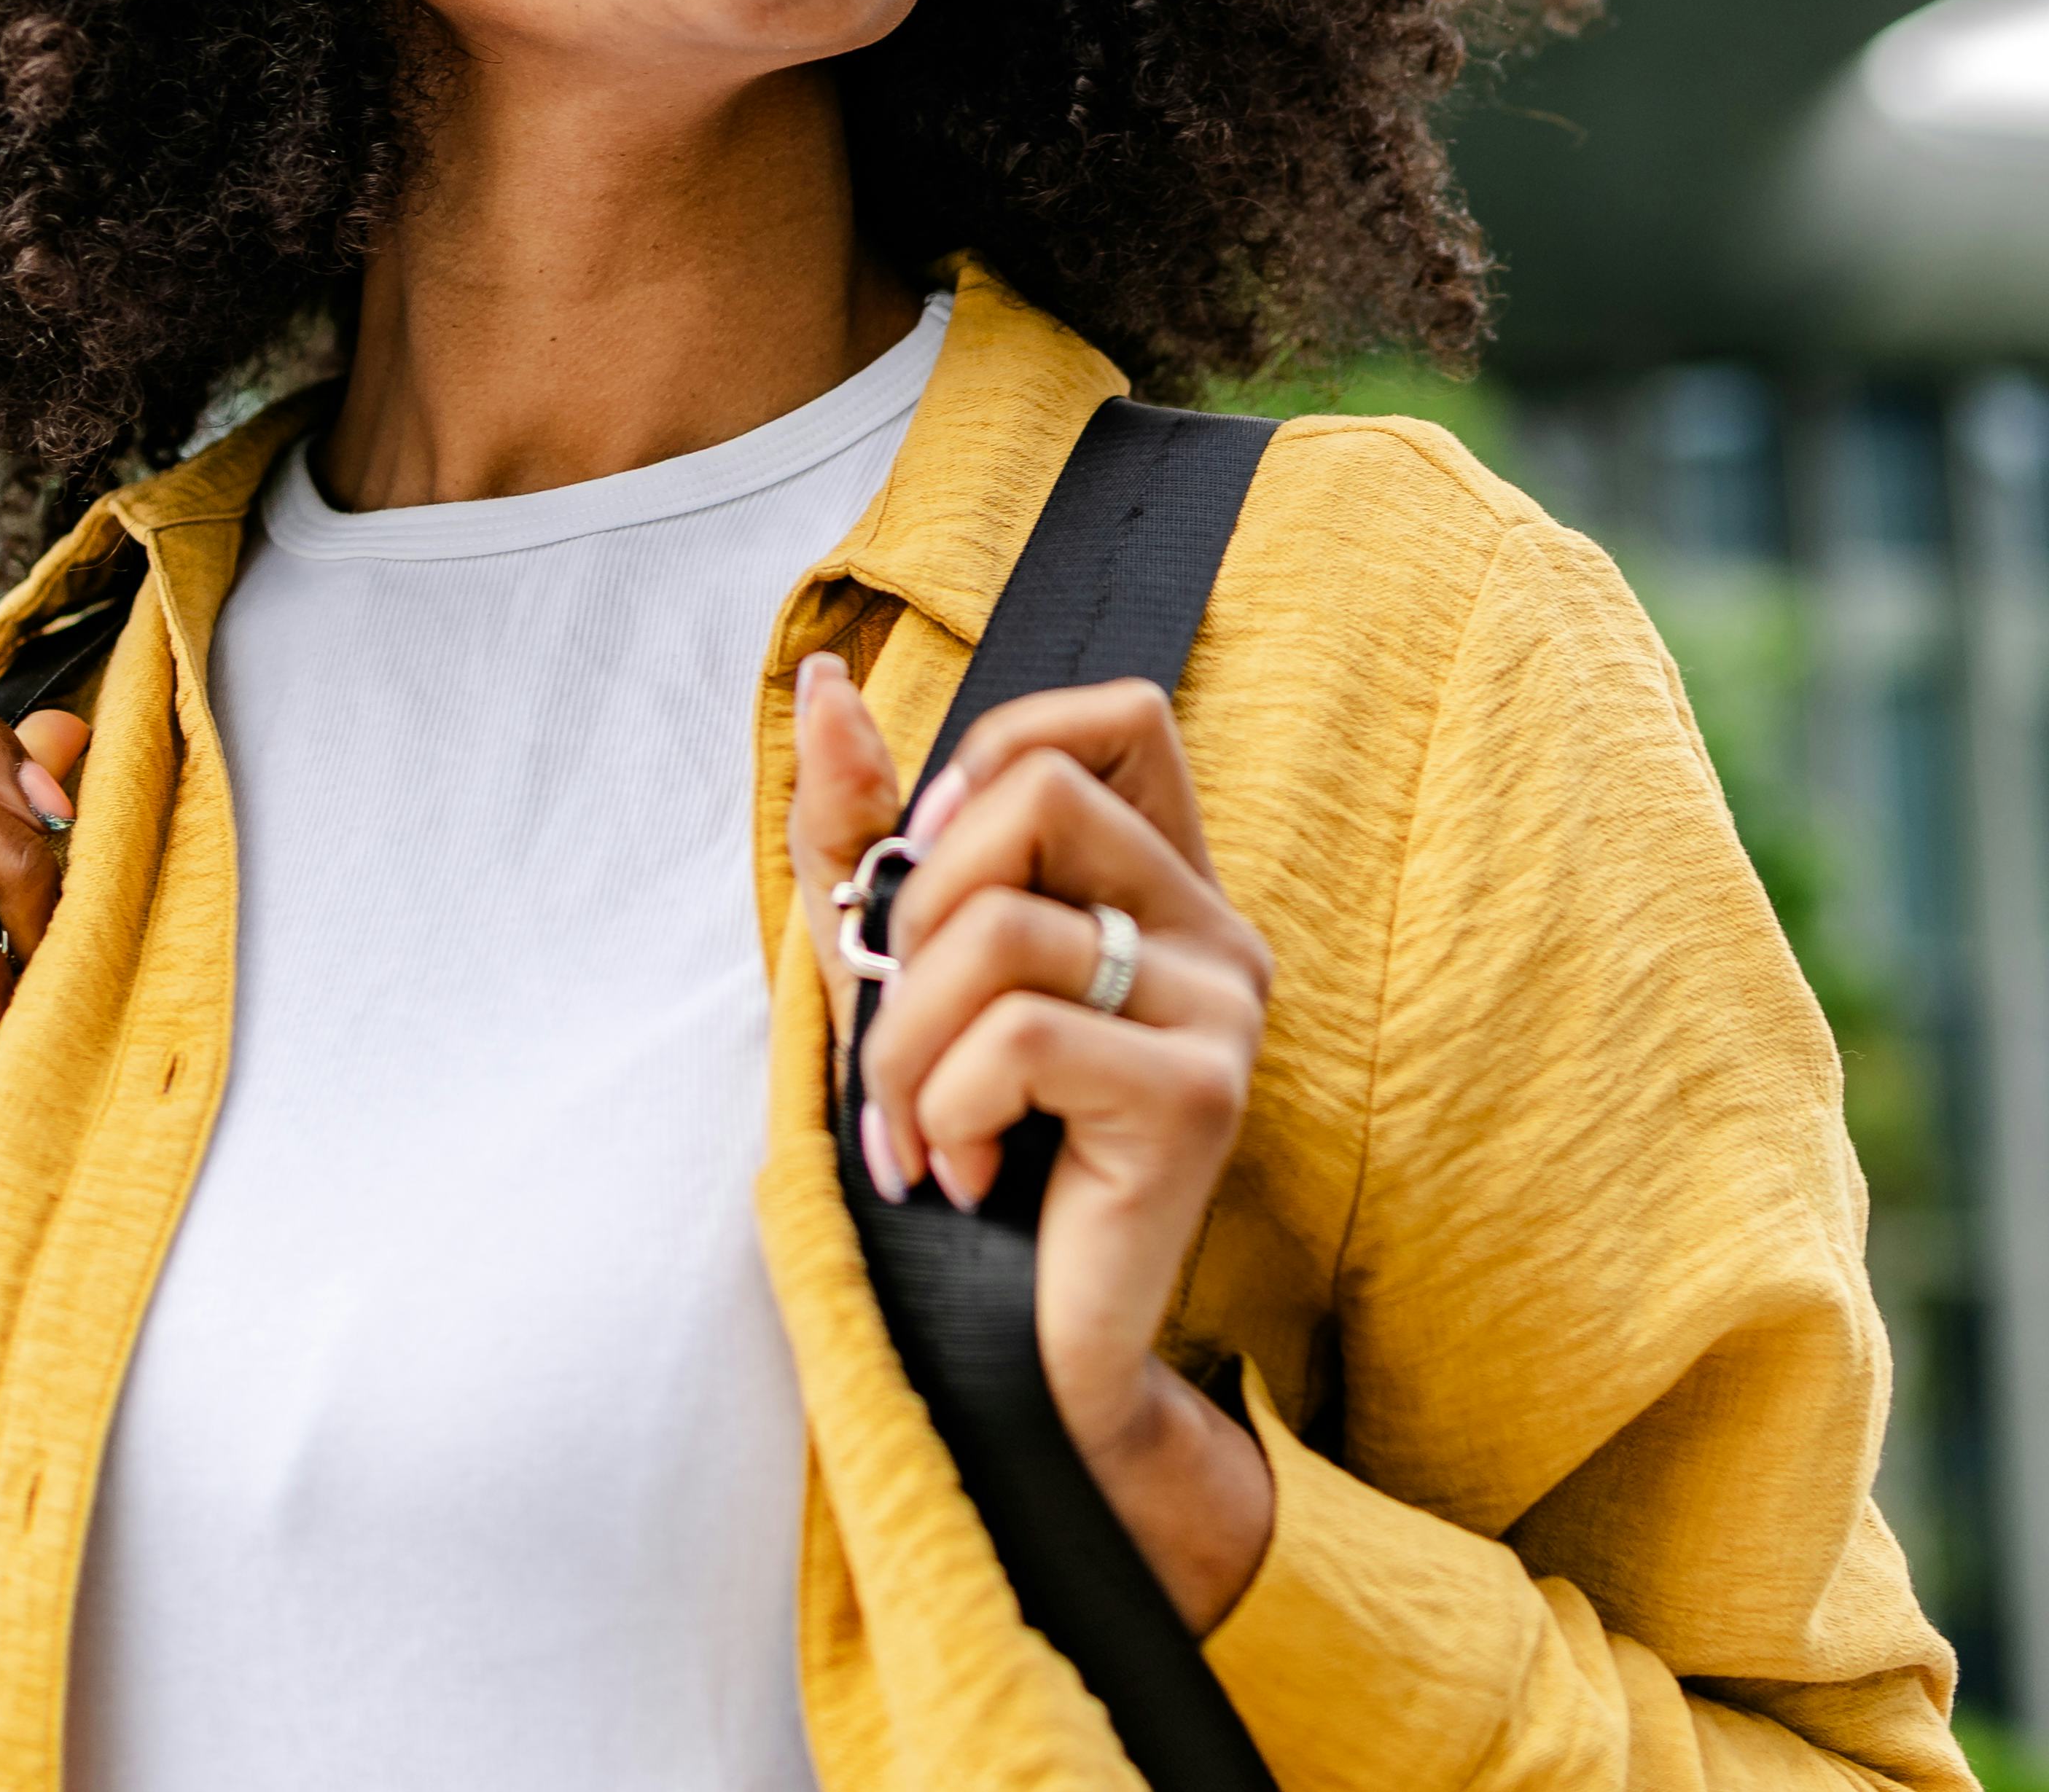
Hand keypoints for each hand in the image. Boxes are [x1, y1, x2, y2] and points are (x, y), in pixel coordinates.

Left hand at [791, 652, 1277, 1633]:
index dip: (998, 754)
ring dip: (907, 1047)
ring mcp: (1224, 1014)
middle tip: (905, 1039)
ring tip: (916, 1134)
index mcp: (1166, 890)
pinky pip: (1019, 1038)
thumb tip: (824, 685)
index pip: (1120, 714)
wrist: (1016, 1362)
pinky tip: (968, 1175)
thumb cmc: (961, 1160)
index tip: (923, 866)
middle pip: (1039, 797)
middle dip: (918, 915)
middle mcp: (1219, 935)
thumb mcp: (888, 978)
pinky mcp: (1199, 1098)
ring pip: (1004, 929)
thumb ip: (859, 837)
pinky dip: (948, 1109)